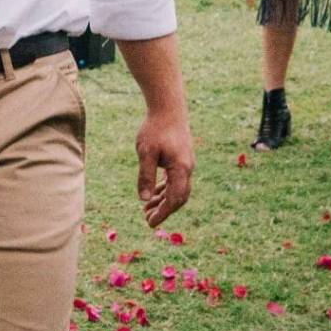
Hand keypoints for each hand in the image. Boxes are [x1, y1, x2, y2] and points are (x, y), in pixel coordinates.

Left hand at [135, 108, 194, 226]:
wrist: (168, 107)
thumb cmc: (155, 129)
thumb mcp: (146, 153)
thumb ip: (146, 177)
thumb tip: (144, 200)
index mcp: (181, 169)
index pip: (174, 199)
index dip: (162, 213)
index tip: (150, 223)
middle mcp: (187, 168)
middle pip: (178, 197)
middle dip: (164, 210)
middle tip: (147, 219)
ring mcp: (186, 163)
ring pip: (177, 189)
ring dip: (163, 200)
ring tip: (146, 209)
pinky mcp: (182, 158)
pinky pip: (175, 179)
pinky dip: (165, 188)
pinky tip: (154, 193)